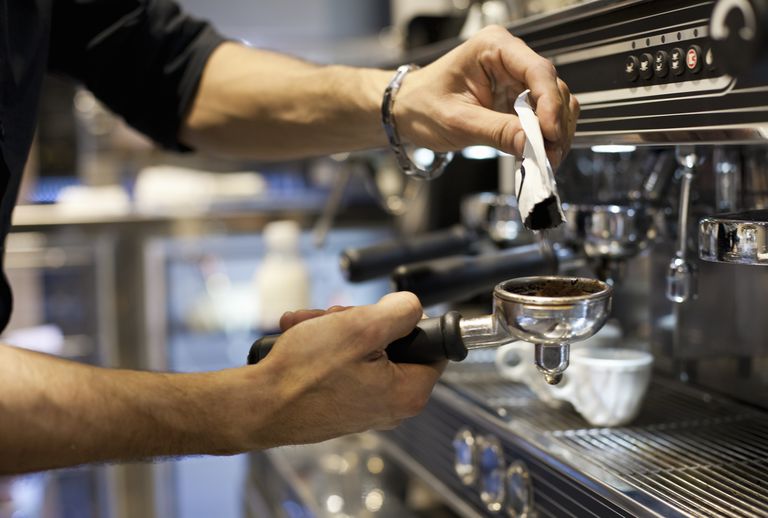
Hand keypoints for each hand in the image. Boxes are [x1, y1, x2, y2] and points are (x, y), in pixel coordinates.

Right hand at [230, 292, 445, 449]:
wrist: (257, 406)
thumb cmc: (305, 375)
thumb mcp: (361, 326)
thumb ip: (399, 312)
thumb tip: (411, 306)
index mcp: (408, 392)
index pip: (432, 346)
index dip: (407, 321)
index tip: (381, 313)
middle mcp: (390, 406)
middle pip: (391, 344)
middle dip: (357, 321)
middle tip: (334, 316)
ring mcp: (362, 406)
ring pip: (360, 350)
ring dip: (334, 329)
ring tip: (306, 325)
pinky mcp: (339, 404)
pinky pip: (340, 365)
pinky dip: (321, 347)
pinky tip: (299, 337)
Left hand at [395, 25, 578, 166]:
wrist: (406, 111)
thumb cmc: (422, 106)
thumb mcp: (458, 122)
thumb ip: (497, 131)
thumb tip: (532, 145)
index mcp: (493, 47)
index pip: (537, 70)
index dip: (550, 104)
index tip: (551, 133)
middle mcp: (510, 57)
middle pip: (551, 87)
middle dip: (555, 123)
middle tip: (550, 155)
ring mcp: (515, 79)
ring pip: (553, 103)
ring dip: (554, 132)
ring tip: (545, 158)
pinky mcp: (516, 99)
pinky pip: (541, 116)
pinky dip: (543, 136)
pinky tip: (536, 153)